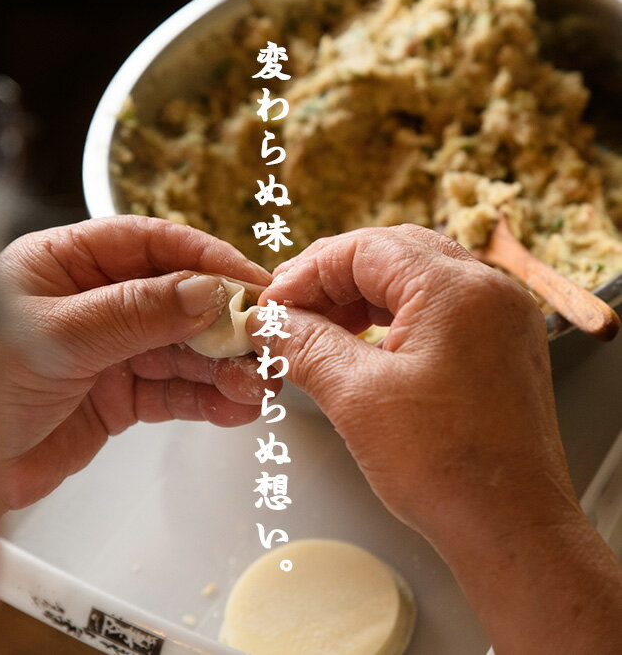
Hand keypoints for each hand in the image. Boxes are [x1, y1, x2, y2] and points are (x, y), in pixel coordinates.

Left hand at [0, 216, 279, 508]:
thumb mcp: (57, 335)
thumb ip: (135, 312)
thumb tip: (206, 290)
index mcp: (72, 263)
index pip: (154, 245)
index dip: (207, 259)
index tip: (252, 282)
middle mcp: (98, 302)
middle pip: (178, 301)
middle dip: (225, 324)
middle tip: (267, 343)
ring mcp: (112, 351)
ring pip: (183, 351)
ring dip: (225, 368)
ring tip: (260, 385)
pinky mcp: (119, 398)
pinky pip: (173, 393)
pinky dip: (207, 400)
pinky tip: (235, 407)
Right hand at [249, 224, 621, 653]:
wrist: (512, 530)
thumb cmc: (444, 467)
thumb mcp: (356, 396)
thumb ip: (304, 344)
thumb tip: (267, 322)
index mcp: (456, 289)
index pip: (365, 249)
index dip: (308, 272)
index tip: (274, 303)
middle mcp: (488, 290)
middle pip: (392, 254)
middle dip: (333, 278)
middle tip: (291, 309)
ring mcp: (500, 316)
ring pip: (414, 277)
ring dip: (361, 295)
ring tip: (320, 326)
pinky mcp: (500, 343)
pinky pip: (437, 307)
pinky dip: (392, 315)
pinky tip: (361, 341)